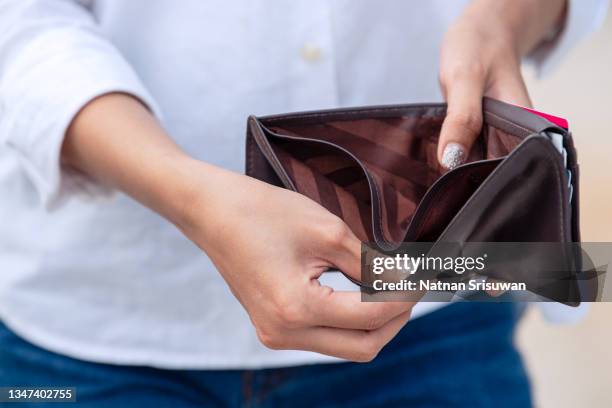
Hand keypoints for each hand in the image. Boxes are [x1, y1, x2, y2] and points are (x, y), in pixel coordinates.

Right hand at [64, 94, 413, 361]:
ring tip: (392, 287)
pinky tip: (362, 293)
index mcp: (296, 309)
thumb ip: (370, 264)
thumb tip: (404, 279)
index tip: (426, 276)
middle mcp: (284, 333)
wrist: (211, 211)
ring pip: (346, 345)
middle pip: (363, 346)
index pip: (372, 316)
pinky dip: (350, 319)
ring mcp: (276, 334)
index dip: (407, 296)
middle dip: (396, 318)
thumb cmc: (261, 212)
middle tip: (413, 286)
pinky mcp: (274, 326)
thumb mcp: (326, 231)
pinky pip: (325, 335)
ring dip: (374, 321)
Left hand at [437, 0, 565, 168]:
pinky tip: (441, 157)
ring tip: (441, 169)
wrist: (480, 32)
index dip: (490, 183)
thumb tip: (451, 160)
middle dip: (470, 180)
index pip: (514, 169)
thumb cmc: (478, 47)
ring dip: (459, 172)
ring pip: (479, 168)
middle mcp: (516, 136)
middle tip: (444, 182)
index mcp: (527, 126)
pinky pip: (465, 154)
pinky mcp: (480, 136)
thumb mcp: (465, 78)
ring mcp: (498, 137)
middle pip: (496, 174)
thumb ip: (462, 118)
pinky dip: (453, 157)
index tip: (461, 188)